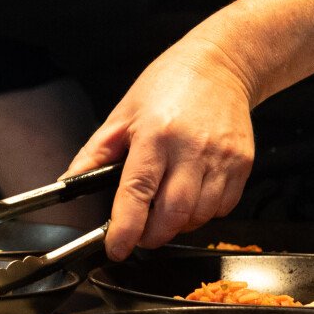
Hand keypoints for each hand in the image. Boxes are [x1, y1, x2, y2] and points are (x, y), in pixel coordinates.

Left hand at [63, 32, 256, 259]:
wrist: (219, 66)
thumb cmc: (166, 86)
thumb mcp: (121, 114)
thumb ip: (95, 153)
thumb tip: (69, 183)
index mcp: (155, 135)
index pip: (137, 191)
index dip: (125, 227)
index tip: (116, 248)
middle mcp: (192, 149)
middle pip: (173, 213)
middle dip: (152, 235)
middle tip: (139, 235)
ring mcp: (222, 158)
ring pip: (200, 216)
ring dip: (177, 226)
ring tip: (162, 213)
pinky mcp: (243, 164)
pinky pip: (223, 207)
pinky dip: (203, 214)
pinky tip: (189, 198)